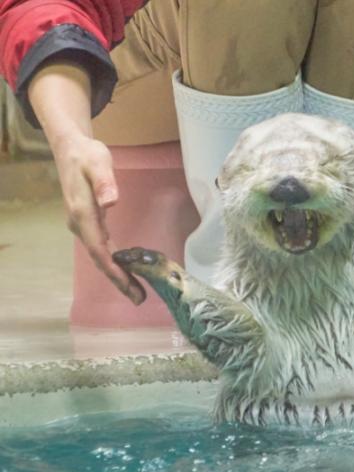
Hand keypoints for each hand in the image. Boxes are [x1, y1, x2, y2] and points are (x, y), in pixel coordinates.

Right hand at [54, 134, 145, 304]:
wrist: (70, 148)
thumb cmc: (87, 155)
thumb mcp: (98, 164)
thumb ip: (105, 183)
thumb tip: (111, 202)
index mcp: (83, 215)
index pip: (100, 250)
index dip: (115, 271)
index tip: (130, 286)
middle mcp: (80, 224)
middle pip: (100, 259)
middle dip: (119, 280)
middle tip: (140, 299)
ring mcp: (83, 225)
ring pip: (101, 256)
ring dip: (118, 275)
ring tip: (137, 292)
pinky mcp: (88, 222)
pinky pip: (102, 248)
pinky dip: (115, 262)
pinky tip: (127, 270)